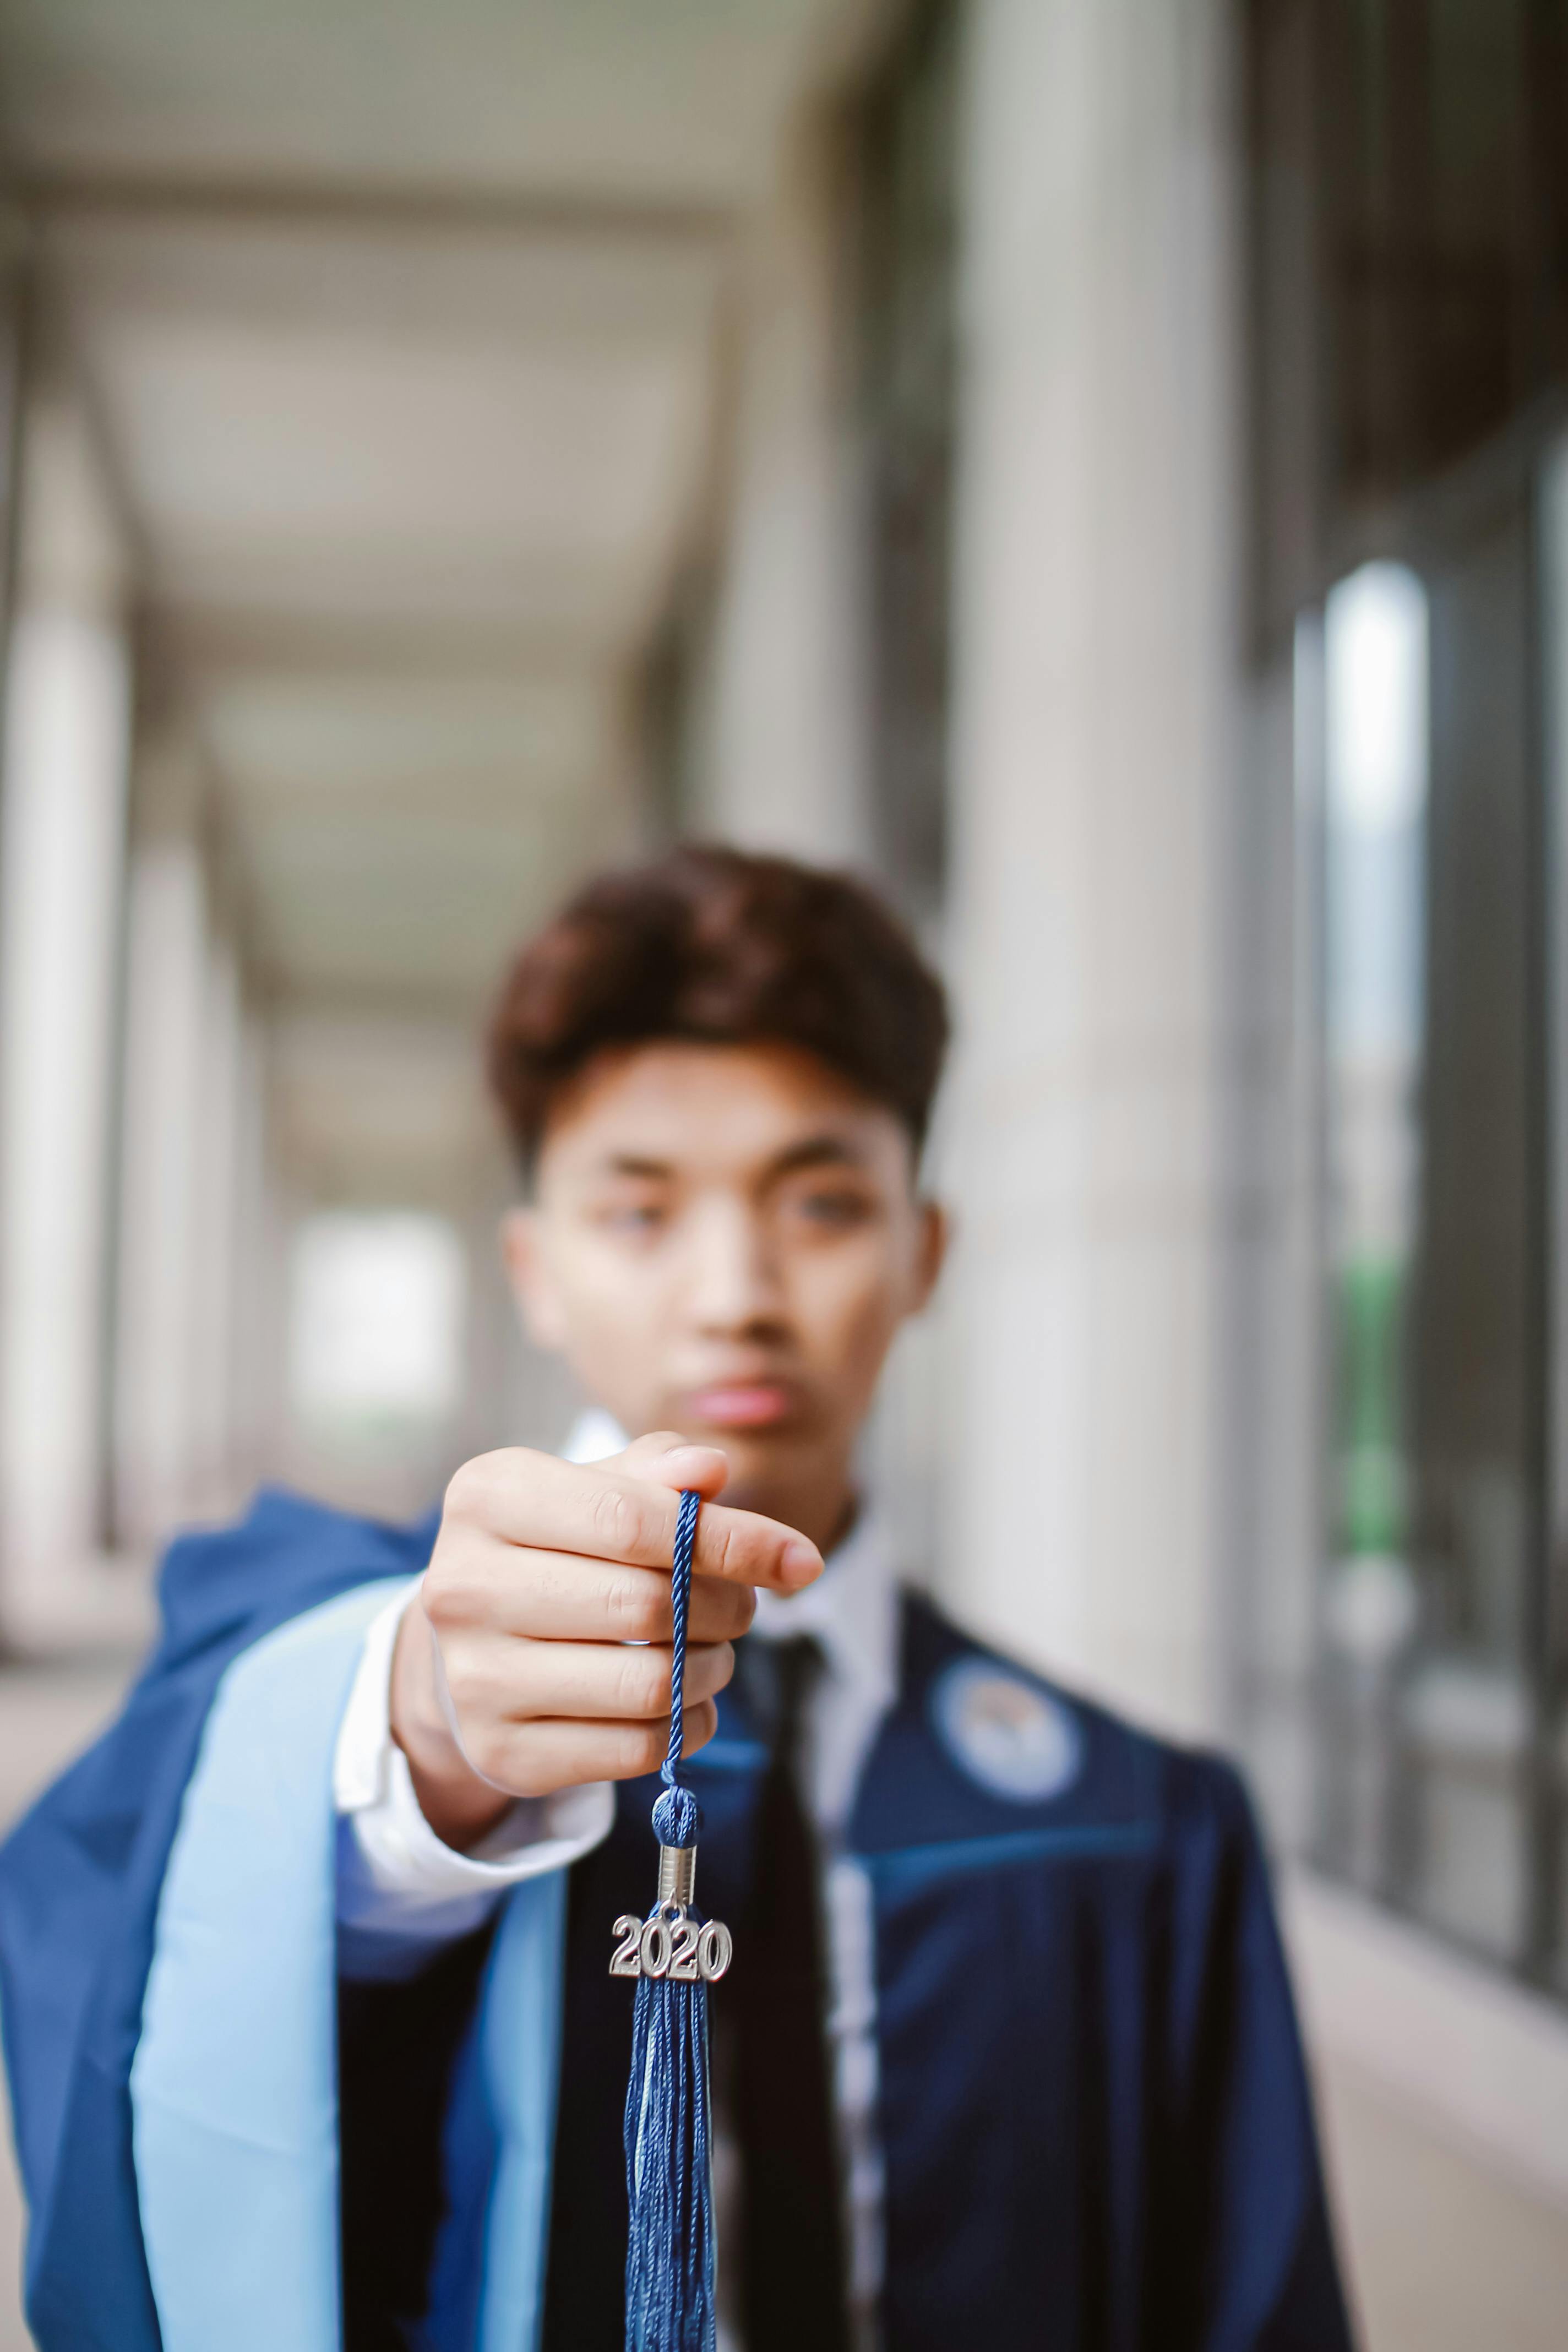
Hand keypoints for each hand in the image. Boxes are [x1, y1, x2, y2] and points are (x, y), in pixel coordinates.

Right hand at [390, 1431, 823, 1848]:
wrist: (469, 1647)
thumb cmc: (555, 1549)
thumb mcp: (594, 1489)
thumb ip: (657, 1471)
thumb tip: (710, 1470)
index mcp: (488, 1498)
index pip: (633, 1519)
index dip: (733, 1540)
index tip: (800, 1559)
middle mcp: (463, 1587)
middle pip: (645, 1604)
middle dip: (726, 1606)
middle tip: (741, 1606)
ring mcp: (475, 1679)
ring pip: (649, 1685)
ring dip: (712, 1669)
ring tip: (713, 1650)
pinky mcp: (503, 1753)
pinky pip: (637, 1749)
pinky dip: (688, 1726)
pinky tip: (686, 1700)